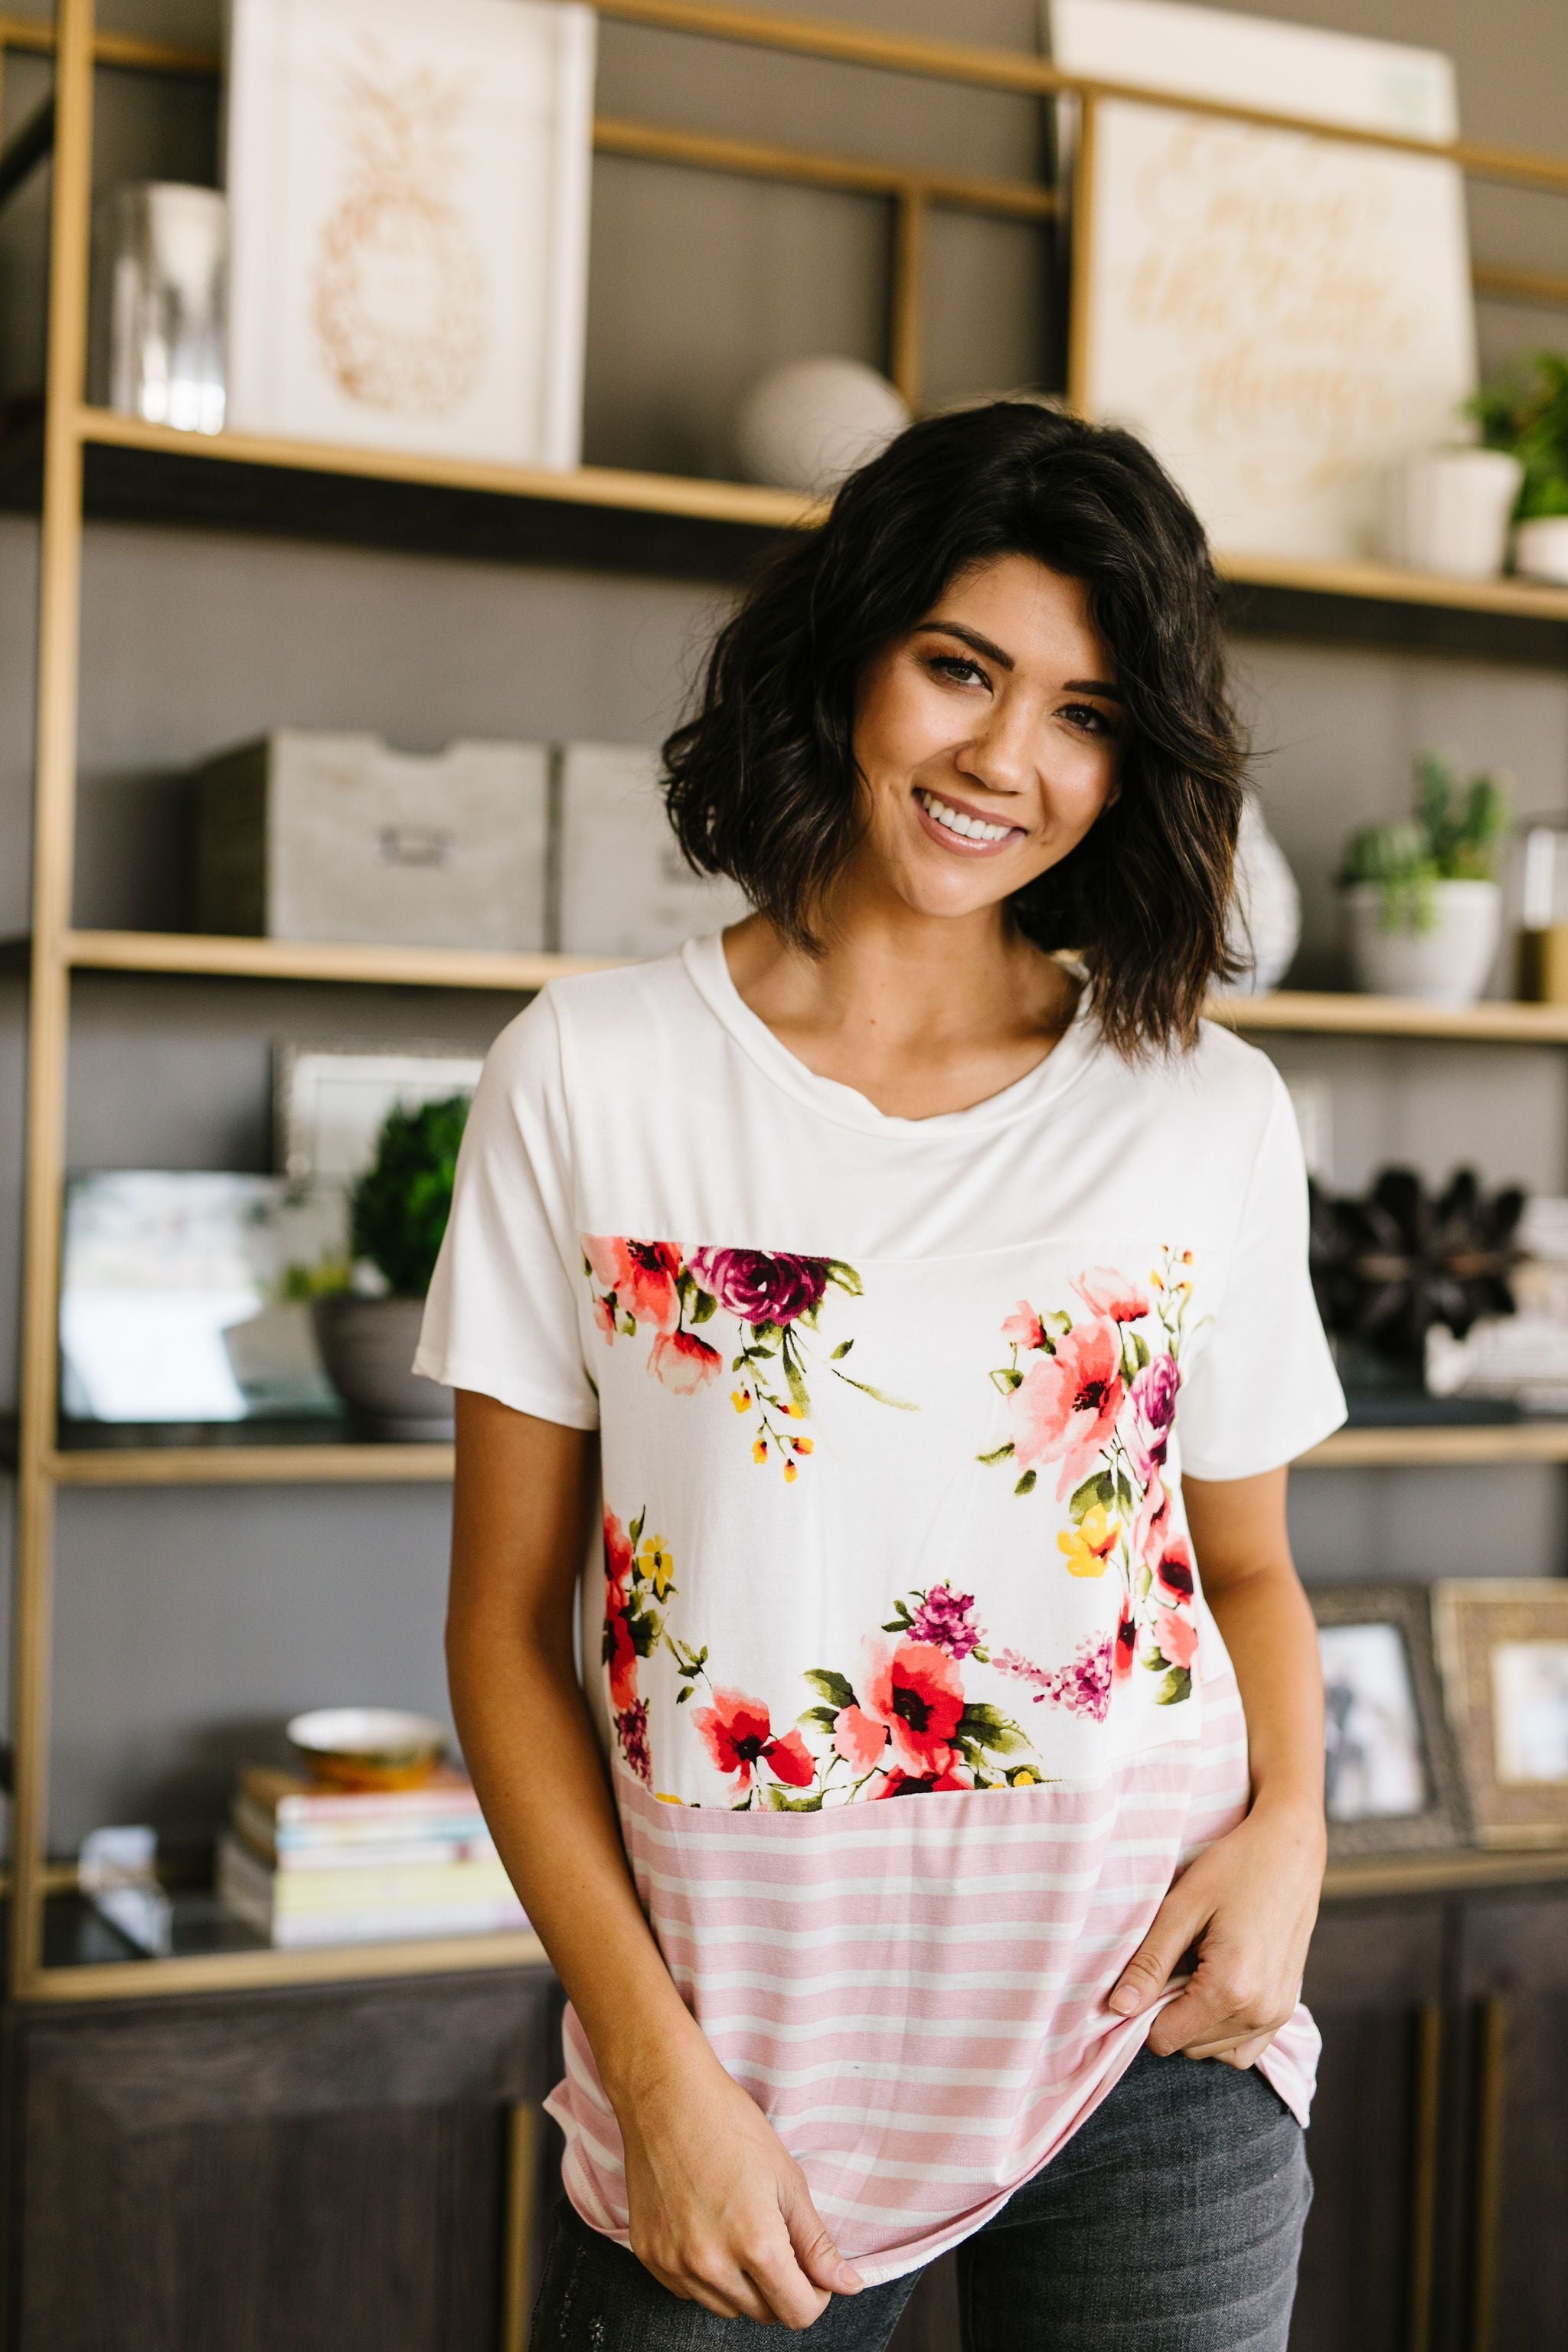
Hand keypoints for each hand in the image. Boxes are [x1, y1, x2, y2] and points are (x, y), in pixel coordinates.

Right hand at [611, 2035, 864, 2325]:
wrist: (664, 2095)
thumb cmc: (730, 2125)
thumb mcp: (787, 2179)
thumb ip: (817, 2243)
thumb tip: (847, 2285)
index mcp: (755, 2245)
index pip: (798, 2313)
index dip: (816, 2295)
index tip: (812, 2269)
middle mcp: (711, 2265)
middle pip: (763, 2314)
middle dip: (780, 2287)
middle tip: (777, 2237)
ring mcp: (675, 2264)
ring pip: (726, 2308)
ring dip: (743, 2286)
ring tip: (740, 2230)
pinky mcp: (650, 2257)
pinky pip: (689, 2293)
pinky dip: (706, 2276)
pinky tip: (708, 2231)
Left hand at [1106, 1796, 1324, 2067]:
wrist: (1289, 1851)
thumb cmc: (1234, 1868)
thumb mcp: (1181, 1907)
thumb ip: (1149, 1963)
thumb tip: (1118, 2008)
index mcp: (1232, 1988)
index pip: (1167, 2039)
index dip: (1144, 2012)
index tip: (1147, 1974)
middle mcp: (1261, 2012)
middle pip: (1190, 2047)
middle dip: (1170, 2013)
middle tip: (1175, 1960)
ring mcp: (1279, 2014)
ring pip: (1215, 2051)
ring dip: (1196, 2021)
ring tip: (1196, 1967)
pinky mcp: (1287, 2008)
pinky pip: (1245, 2046)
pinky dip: (1223, 2029)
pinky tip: (1216, 1984)